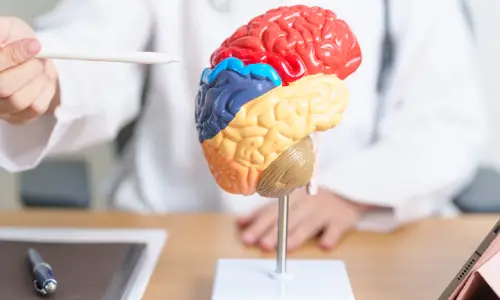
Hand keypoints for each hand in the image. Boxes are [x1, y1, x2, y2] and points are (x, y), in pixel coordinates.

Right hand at [0, 17, 58, 123]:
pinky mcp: (16, 117)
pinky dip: (46, 92)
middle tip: (38, 59)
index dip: (14, 56)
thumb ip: (2, 31)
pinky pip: (34, 109)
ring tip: (41, 68)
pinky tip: (44, 80)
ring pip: (18, 101)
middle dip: (28, 69)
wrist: (28, 53)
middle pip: (3, 87)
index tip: (34, 46)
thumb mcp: (6, 27)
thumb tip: (8, 42)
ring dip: (38, 81)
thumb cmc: (12, 39)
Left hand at [237, 188, 372, 251]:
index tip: (245, 234)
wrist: (347, 192)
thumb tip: (240, 222)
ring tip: (286, 248)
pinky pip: (335, 228)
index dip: (257, 223)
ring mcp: (323, 210)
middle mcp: (305, 202)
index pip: (271, 210)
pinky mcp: (341, 219)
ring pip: (308, 224)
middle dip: (273, 232)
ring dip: (297, 235)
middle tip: (262, 244)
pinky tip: (324, 244)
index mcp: (290, 197)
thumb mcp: (288, 200)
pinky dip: (330, 236)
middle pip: (286, 218)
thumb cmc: (311, 199)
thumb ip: (265, 211)